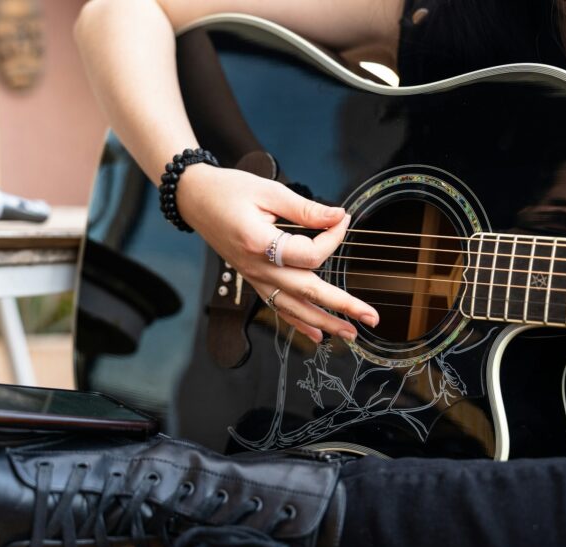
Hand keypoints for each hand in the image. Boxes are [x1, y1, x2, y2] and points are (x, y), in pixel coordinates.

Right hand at [176, 164, 379, 343]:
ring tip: (351, 334)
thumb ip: (306, 209)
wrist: (195, 199)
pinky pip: (278, 307)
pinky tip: (317, 335)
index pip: (311, 254)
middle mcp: (258, 268)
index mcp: (260, 244)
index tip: (344, 219)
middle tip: (371, 318)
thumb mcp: (269, 191)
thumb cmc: (229, 191)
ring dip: (324, 323)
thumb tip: (338, 216)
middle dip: (342, 307)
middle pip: (307, 292)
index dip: (334, 238)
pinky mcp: (254, 280)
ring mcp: (255, 278)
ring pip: (294, 308)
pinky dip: (298, 323)